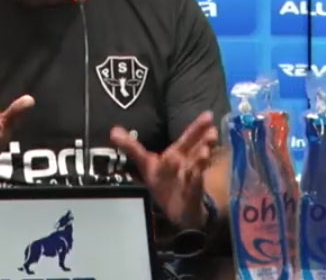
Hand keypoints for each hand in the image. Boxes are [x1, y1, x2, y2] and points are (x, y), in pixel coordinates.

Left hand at [110, 112, 218, 229]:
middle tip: (212, 129)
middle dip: (203, 140)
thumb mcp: (145, 163)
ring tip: (205, 151)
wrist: (177, 209)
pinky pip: (194, 188)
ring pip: (197, 167)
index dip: (197, 127)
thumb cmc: (164, 181)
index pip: (188, 138)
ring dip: (201, 160)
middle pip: (196, 149)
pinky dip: (195, 182)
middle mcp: (187, 163)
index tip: (209, 116)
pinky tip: (196, 176)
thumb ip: (131, 147)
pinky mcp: (191, 195)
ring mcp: (191, 178)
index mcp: (178, 154)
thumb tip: (113, 131)